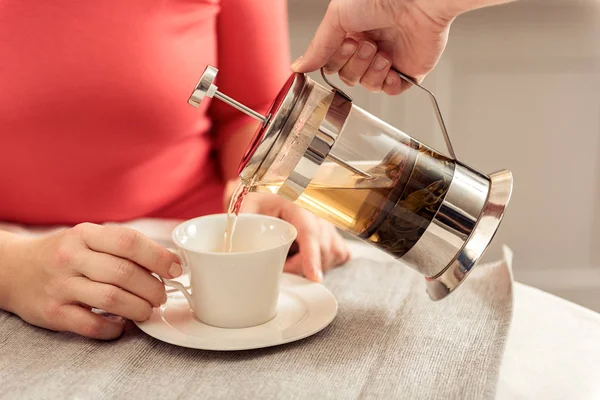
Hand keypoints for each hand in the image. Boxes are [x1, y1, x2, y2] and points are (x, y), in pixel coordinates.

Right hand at [1, 223, 180, 339]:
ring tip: (146, 310)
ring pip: (112, 299)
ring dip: (138, 308)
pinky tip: (121, 325)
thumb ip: (123, 246)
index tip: (176, 269)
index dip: (159, 257)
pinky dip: (114, 328)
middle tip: (161, 296)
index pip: (129, 242)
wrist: (14, 270)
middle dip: (153, 288)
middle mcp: (72, 257)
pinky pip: (91, 325)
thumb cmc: (65, 254)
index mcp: (86, 235)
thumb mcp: (89, 238)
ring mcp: (61, 286)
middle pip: (125, 273)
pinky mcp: (53, 313)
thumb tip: (170, 261)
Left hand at [239, 192, 350, 281]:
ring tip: (290, 257)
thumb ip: (242, 220)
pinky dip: (324, 263)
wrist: (277, 189)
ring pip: (332, 255)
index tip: (314, 276)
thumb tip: (234, 243)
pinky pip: (339, 255)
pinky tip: (308, 257)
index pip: (309, 232)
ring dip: (311, 265)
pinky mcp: (336, 234)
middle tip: (281, 267)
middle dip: (301, 266)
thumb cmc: (264, 197)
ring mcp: (330, 224)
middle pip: (322, 249)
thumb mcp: (249, 203)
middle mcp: (319, 213)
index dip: (312, 256)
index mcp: (298, 204)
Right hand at [292, 0, 513, 93]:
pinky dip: (388, 83)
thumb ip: (317, 47)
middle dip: (355, 64)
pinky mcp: (407, 71)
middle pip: (348, 76)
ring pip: (367, 85)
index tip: (346, 43)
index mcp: (350, 33)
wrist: (419, 3)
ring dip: (371, 71)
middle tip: (367, 44)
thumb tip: (298, 67)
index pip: (332, 63)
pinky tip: (392, 67)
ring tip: (382, 52)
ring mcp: (388, 60)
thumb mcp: (338, 18)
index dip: (336, 60)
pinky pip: (390, 92)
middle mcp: (368, 46)